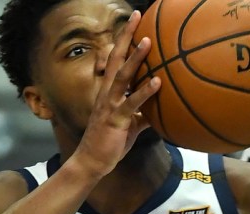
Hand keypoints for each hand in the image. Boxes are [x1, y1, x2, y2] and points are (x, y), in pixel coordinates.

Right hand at [72, 10, 161, 178]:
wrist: (92, 162)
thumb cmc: (109, 143)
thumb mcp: (130, 126)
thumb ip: (143, 114)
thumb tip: (158, 111)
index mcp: (109, 92)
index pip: (116, 60)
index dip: (125, 41)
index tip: (135, 22)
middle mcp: (107, 94)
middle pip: (116, 59)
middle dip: (127, 37)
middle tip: (137, 16)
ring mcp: (110, 105)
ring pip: (123, 76)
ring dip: (135, 58)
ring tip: (148, 41)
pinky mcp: (116, 119)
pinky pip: (131, 103)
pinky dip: (145, 91)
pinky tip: (158, 81)